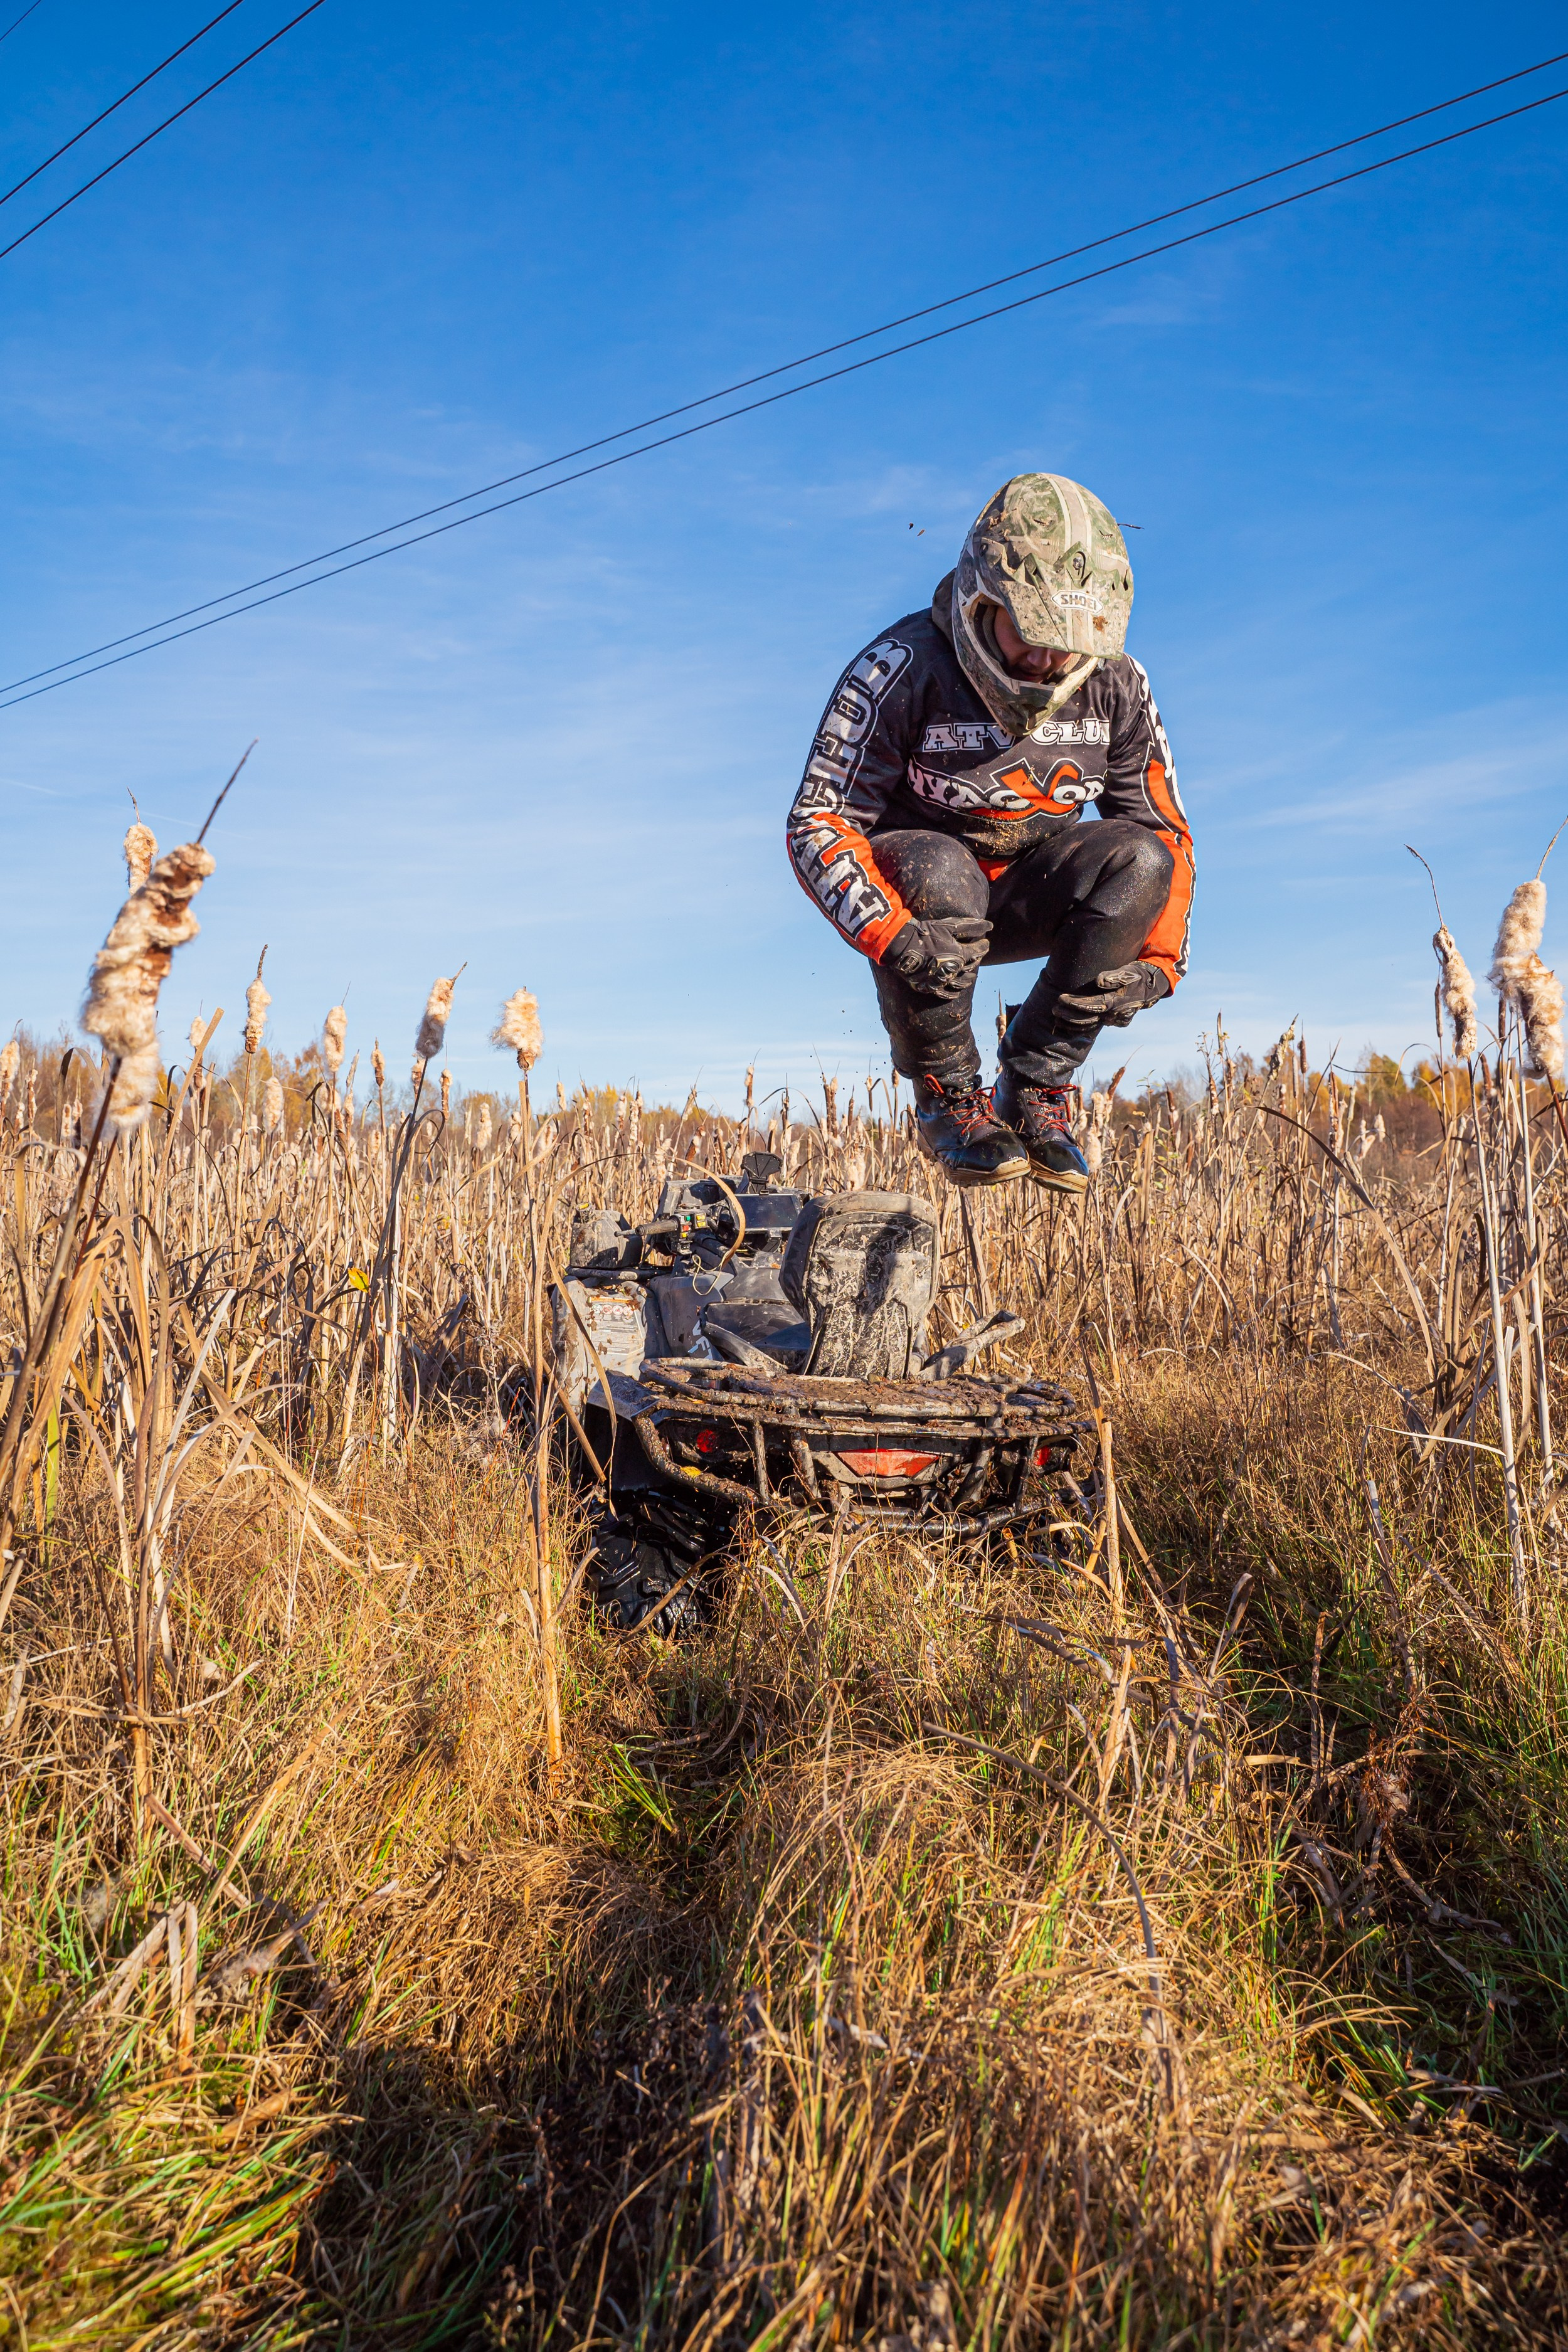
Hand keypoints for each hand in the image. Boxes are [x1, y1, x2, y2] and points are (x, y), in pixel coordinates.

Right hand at [879, 915, 990, 998]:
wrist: (902, 945)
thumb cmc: (926, 933)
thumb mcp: (949, 926)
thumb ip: (970, 926)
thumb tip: (989, 925)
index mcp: (960, 955)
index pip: (978, 951)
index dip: (983, 946)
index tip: (986, 943)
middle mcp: (954, 970)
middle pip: (970, 966)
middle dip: (977, 960)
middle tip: (978, 956)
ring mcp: (942, 979)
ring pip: (960, 982)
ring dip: (968, 979)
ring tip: (973, 977)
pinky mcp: (930, 986)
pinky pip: (944, 993)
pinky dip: (952, 994)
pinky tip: (957, 994)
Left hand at [1055, 961, 1170, 1026]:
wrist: (1150, 987)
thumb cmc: (1136, 976)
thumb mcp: (1127, 971)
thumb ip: (1112, 976)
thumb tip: (1098, 980)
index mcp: (1114, 1002)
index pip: (1089, 1005)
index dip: (1074, 1003)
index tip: (1060, 999)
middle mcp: (1114, 1015)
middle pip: (1087, 1019)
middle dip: (1068, 1015)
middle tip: (1054, 1010)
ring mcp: (1115, 1020)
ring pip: (1090, 1027)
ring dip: (1072, 1024)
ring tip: (1057, 1020)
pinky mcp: (1116, 1022)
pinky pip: (1097, 1027)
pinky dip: (1083, 1029)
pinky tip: (1071, 1027)